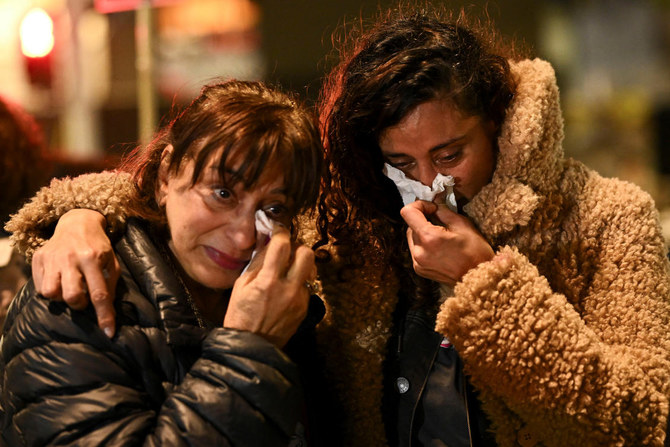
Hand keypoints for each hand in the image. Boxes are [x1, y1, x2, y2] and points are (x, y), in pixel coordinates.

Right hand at [31, 209, 119, 336]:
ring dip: (62, 298)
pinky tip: (59, 281)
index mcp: (93, 258)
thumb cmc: (99, 246)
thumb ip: (111, 286)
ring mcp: (52, 257)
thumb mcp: (112, 262)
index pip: (99, 294)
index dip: (104, 316)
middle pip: (72, 296)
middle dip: (79, 304)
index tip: (109, 333)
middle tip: (83, 298)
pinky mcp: (38, 258)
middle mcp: (71, 258)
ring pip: (51, 293)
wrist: (77, 223)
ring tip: (69, 289)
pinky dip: (50, 290)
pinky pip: (40, 287)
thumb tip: (107, 311)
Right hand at [225, 225, 314, 347]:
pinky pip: (306, 287)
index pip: (282, 245)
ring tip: (286, 272)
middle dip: (298, 247)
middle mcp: (288, 288)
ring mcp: (300, 299)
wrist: (252, 346)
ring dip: (299, 266)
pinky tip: (285, 290)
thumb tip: (267, 241)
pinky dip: (297, 283)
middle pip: (307, 253)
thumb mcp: (241, 285)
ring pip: (309, 270)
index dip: (280, 232)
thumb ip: (258, 262)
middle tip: (287, 251)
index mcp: (268, 281)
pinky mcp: (305, 308)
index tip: (277, 230)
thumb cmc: (240, 314)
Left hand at [401, 200, 493, 285]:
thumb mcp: (462, 224)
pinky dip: (424, 244)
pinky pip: (416, 249)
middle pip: (410, 225)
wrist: (480, 279)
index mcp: (429, 238)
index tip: (432, 208)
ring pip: (412, 237)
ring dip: (422, 232)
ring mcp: (417, 262)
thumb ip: (443, 211)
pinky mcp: (419, 270)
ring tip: (441, 235)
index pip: (408, 212)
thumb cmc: (476, 252)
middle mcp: (419, 251)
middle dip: (423, 219)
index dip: (419, 205)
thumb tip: (434, 203)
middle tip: (439, 220)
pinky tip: (439, 247)